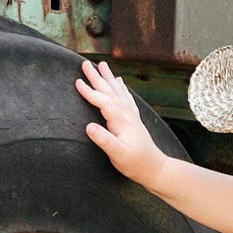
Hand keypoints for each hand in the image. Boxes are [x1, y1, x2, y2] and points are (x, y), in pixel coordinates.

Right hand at [76, 60, 167, 186]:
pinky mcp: (134, 120)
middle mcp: (127, 115)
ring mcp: (132, 116)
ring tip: (102, 64)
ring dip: (109, 78)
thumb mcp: (118, 155)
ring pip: (118, 92)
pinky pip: (126, 98)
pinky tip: (120, 82)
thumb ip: (104, 140)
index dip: (90, 92)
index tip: (77, 82)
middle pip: (110, 92)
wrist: (155, 168)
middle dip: (97, 77)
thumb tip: (88, 126)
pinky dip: (121, 88)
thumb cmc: (136, 163)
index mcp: (122, 121)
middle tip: (85, 63)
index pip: (104, 102)